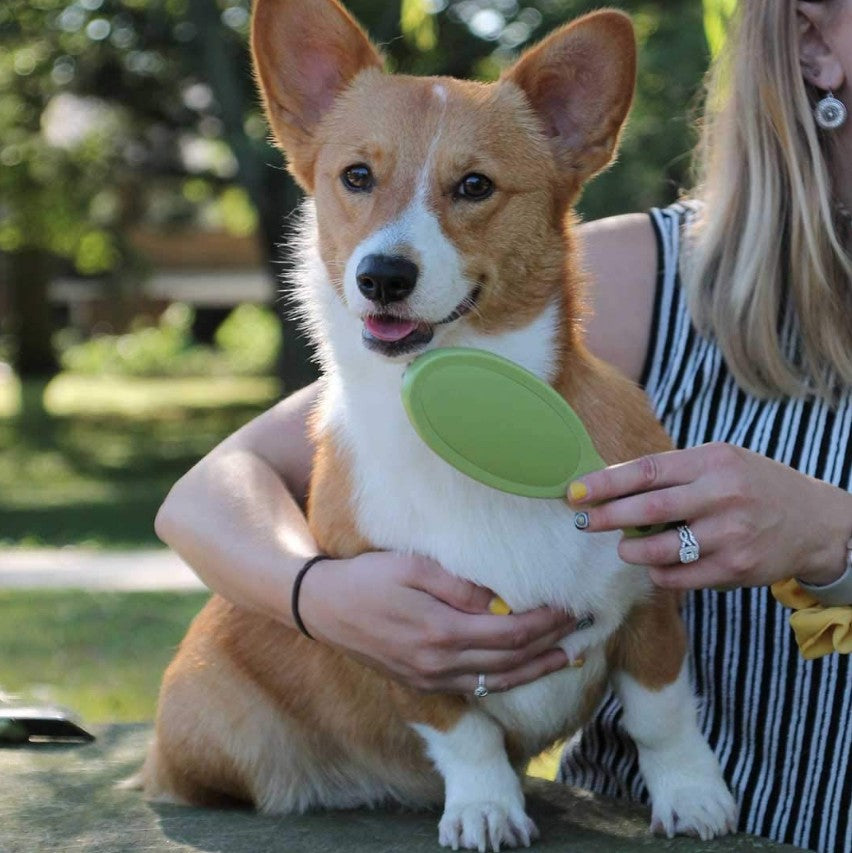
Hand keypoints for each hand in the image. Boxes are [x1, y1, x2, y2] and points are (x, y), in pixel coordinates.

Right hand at [298, 551, 578, 693]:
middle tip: (583, 627)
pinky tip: (524, 669)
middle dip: (552, 644)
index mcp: (440, 633)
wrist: (322, 607)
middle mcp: (439, 664)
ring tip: (570, 656)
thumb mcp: (412, 569)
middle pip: (511, 660)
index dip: (546, 623)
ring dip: (537, 668)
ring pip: (498, 680)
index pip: (510, 633)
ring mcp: (430, 679)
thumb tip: (502, 600)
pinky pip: (476, 686)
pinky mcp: (422, 683)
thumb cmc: (367, 578)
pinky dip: (508, 679)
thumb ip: (460, 587)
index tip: (571, 606)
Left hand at [568, 442, 851, 590]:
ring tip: (624, 547)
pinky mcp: (735, 568)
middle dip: (606, 517)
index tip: (576, 491)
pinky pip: (679, 577)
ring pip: (659, 549)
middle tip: (582, 522)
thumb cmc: (754, 486)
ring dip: (631, 550)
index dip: (605, 483)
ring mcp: (730, 535)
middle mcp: (721, 495)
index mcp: (712, 462)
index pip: (646, 470)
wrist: (816, 522)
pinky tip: (657, 565)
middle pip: (647, 509)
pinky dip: (659, 573)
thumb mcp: (719, 463)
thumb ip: (673, 472)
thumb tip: (610, 484)